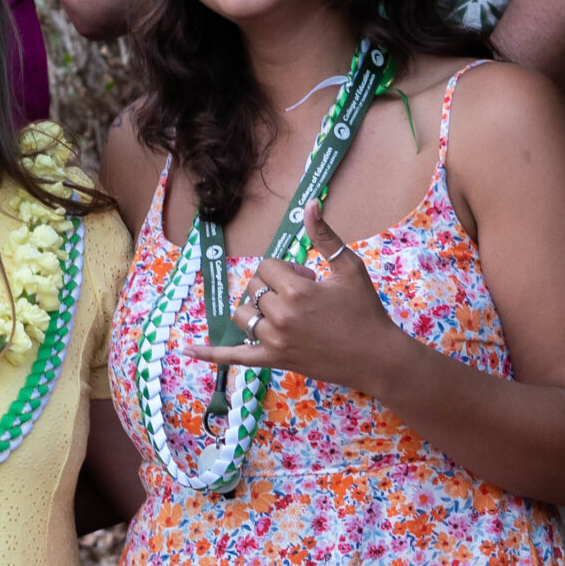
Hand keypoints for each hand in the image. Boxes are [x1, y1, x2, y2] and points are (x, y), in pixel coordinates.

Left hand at [185, 203, 408, 395]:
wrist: (378, 357)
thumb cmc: (366, 310)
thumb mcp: (348, 268)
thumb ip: (324, 236)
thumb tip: (309, 203)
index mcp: (297, 291)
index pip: (267, 267)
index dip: (287, 270)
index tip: (310, 280)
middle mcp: (281, 317)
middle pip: (254, 288)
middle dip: (274, 287)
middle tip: (306, 299)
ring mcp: (275, 342)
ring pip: (243, 314)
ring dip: (256, 309)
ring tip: (285, 313)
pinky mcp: (274, 361)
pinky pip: (235, 357)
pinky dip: (211, 353)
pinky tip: (186, 348)